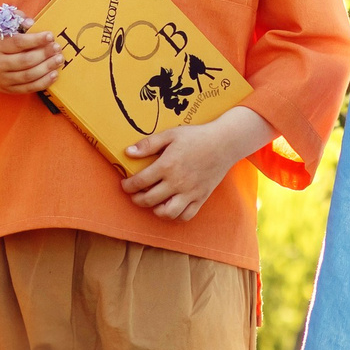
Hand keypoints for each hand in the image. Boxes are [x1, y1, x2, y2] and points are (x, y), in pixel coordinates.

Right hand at [0, 29, 63, 94]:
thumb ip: (16, 19)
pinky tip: (54, 74)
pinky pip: (28, 88)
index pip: (17, 43)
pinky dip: (43, 82)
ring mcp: (1, 78)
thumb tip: (31, 23)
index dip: (35, 40)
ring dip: (47, 68)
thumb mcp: (1, 26)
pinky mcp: (8, 89)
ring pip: (28, 76)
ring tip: (59, 59)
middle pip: (24, 60)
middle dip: (44, 54)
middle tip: (57, 48)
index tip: (50, 36)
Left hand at [121, 106, 274, 221]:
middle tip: (134, 194)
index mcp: (167, 165)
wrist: (224, 143)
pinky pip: (185, 215)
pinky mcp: (201, 198)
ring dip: (154, 210)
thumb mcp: (170, 134)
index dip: (128, 186)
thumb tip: (128, 152)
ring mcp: (190, 193)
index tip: (125, 184)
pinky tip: (170, 207)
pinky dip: (175, 215)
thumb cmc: (196, 137)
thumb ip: (149, 144)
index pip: (140, 182)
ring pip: (167, 213)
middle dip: (136, 199)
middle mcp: (177, 182)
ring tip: (152, 202)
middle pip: (149, 199)